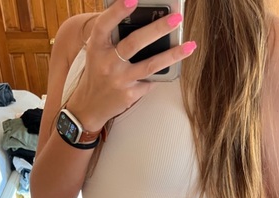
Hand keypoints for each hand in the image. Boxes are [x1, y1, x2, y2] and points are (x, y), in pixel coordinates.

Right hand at [65, 0, 196, 129]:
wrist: (89, 106)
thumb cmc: (98, 73)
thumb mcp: (98, 53)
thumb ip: (114, 38)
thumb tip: (147, 22)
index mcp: (97, 47)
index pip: (105, 25)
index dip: (117, 10)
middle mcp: (107, 63)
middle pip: (134, 43)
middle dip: (157, 29)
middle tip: (177, 18)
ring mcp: (119, 80)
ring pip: (150, 65)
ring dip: (172, 55)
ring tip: (190, 45)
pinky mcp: (129, 95)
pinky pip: (150, 81)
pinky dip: (160, 72)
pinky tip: (172, 65)